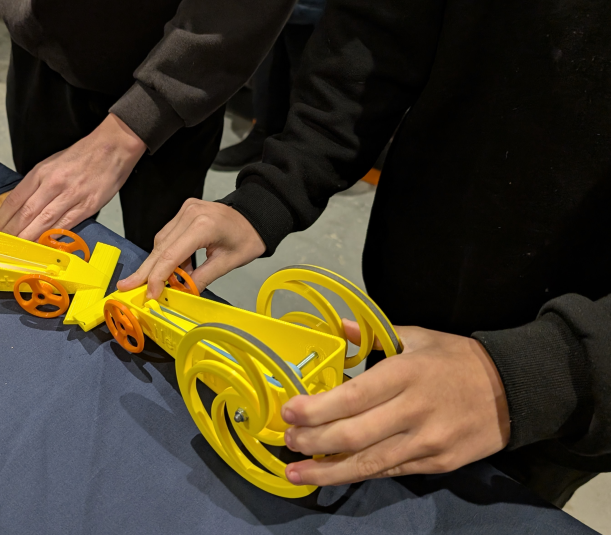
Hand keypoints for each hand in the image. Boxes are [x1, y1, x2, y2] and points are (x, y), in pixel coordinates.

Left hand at [0, 114, 145, 239]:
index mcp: (41, 173)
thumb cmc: (81, 156)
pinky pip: (67, 224)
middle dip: (11, 232)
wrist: (112, 147)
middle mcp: (53, 184)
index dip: (2, 218)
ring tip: (18, 250)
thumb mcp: (52, 164)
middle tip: (2, 246)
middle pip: (26, 213)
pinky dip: (55, 236)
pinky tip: (45, 245)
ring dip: (29, 238)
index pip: (15, 200)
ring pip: (44, 221)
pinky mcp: (88, 205)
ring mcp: (71, 195)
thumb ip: (37, 184)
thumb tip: (22, 207)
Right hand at [118, 199, 265, 298]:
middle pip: (160, 247)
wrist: (256, 214)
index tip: (149, 294)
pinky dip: (167, 253)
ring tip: (155, 285)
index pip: (171, 254)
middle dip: (144, 271)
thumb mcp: (228, 263)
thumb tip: (180, 294)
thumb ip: (202, 278)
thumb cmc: (248, 238)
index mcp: (203, 225)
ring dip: (157, 264)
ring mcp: (185, 210)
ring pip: (161, 241)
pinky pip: (168, 235)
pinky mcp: (184, 211)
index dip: (157, 276)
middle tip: (125, 287)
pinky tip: (173, 270)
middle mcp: (189, 214)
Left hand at [281, 320, 509, 485]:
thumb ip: (372, 335)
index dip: (316, 410)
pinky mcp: (438, 464)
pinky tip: (336, 473)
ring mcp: (427, 442)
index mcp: (405, 374)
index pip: (351, 397)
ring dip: (327, 470)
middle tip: (287, 441)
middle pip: (353, 435)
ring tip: (297, 472)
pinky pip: (391, 471)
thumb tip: (337, 328)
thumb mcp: (417, 336)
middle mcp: (413, 411)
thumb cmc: (457, 358)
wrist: (514, 389)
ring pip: (368, 463)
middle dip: (312, 441)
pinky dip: (360, 473)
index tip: (288, 413)